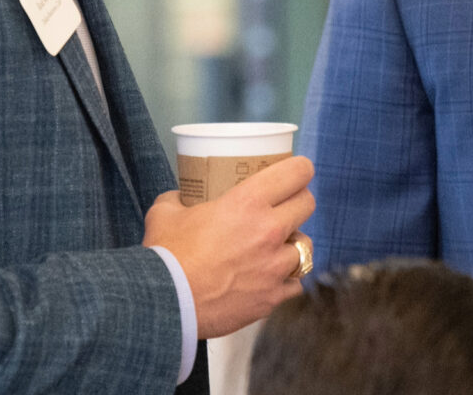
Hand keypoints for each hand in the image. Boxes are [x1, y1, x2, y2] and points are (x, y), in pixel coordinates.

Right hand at [145, 155, 316, 338]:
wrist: (166, 303)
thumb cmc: (165, 256)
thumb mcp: (165, 213)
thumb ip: (178, 199)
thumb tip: (180, 197)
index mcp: (247, 203)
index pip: (296, 173)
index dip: (299, 169)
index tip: (296, 171)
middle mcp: (269, 231)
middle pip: (307, 204)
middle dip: (298, 201)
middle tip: (284, 206)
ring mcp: (275, 267)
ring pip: (305, 246)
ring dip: (293, 244)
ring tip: (276, 247)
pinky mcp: (272, 297)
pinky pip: (295, 283)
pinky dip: (285, 280)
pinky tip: (270, 278)